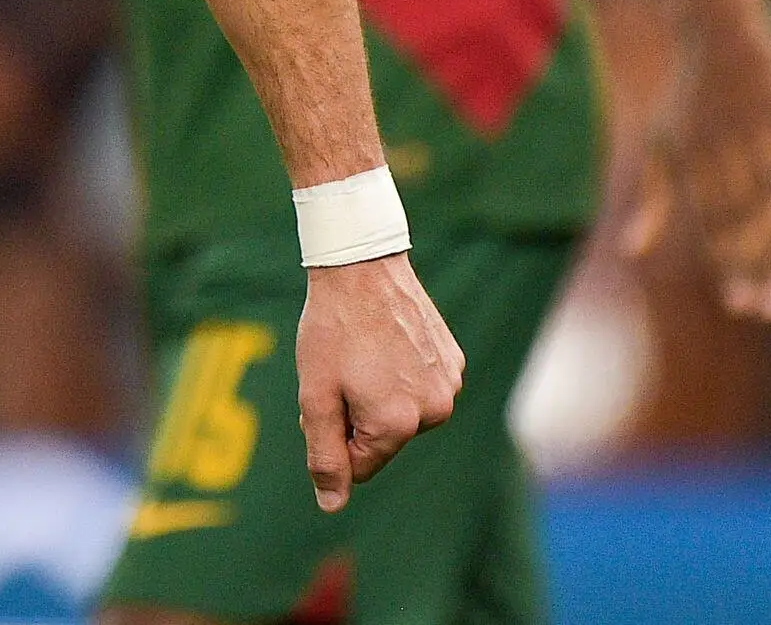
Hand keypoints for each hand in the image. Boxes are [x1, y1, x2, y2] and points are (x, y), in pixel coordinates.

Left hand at [293, 251, 461, 511]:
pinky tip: (388, 343)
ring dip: (381, 396)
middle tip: (342, 372)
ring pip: (405, 414)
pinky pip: (423, 387)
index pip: (359, 465)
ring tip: (365, 354)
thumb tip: (332, 505)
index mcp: (396, 424)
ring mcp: (449, 384)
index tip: (328, 395)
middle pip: (384, 440)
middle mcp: (433, 411)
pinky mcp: (454, 361)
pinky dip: (403, 374)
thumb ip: (325, 456)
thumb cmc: (332, 330)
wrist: (362, 265)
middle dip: (358, 416)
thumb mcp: (315, 396)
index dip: (335, 435)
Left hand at [620, 0, 770, 321]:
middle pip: (747, 221)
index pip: (714, 226)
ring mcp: (761, 133)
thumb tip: (630, 252)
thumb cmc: (690, 93)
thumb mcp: (662, 142)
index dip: (729, 265)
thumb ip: (655, 199)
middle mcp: (726, 152)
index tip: (742, 306)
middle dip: (760, 267)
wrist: (716, 21)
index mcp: (694, 163)